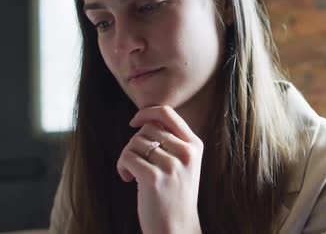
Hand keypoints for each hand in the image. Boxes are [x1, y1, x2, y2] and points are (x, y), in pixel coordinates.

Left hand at [117, 105, 203, 233]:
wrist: (177, 228)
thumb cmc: (175, 195)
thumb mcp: (184, 163)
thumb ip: (172, 141)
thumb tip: (146, 119)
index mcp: (195, 145)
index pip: (167, 113)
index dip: (146, 112)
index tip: (134, 122)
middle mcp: (186, 152)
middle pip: (148, 129)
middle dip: (135, 142)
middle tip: (136, 161)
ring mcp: (172, 165)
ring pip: (135, 143)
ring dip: (127, 156)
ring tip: (132, 173)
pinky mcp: (154, 179)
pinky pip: (127, 157)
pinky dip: (122, 167)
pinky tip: (128, 179)